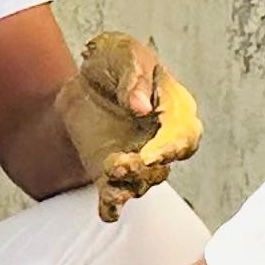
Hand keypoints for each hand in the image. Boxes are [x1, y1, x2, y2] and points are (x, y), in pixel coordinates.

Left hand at [50, 30, 205, 218]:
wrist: (80, 82)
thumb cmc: (111, 63)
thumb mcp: (121, 55)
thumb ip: (133, 77)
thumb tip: (142, 107)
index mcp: (174, 109)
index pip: (184, 135)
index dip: (170, 147)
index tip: (151, 153)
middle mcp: (162, 140)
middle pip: (164, 164)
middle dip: (146, 167)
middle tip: (121, 161)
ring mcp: (138, 160)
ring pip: (141, 182)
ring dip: (126, 182)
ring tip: (109, 168)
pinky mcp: (112, 174)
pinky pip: (116, 197)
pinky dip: (112, 206)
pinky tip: (107, 210)